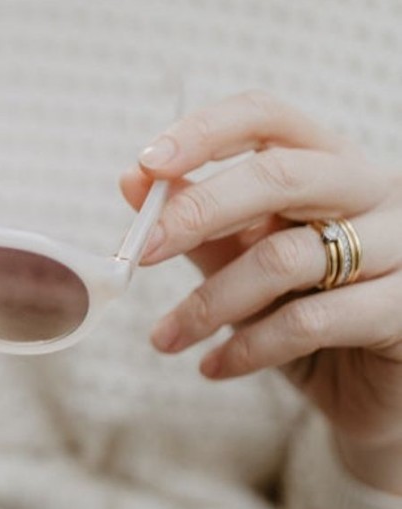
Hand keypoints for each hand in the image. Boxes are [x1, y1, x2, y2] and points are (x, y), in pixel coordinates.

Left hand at [120, 89, 401, 469]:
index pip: (268, 117)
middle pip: (279, 175)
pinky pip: (311, 320)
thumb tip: (133, 181)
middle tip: (143, 252)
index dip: (204, 132)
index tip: (146, 165)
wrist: (380, 391)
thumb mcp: (249, 265)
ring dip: (211, 301)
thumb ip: (202, 227)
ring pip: (286, 256)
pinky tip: (214, 366)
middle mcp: (375, 190)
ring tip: (166, 338)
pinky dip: (249, 347)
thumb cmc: (313, 317)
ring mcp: (401, 245)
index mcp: (331, 163)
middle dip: (199, 210)